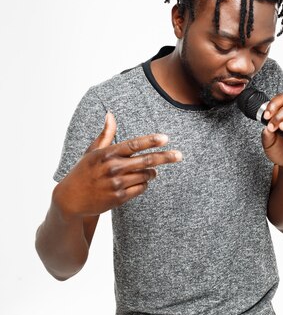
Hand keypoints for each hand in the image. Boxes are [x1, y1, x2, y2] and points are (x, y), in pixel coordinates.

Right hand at [53, 112, 182, 218]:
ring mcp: (116, 184)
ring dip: (152, 173)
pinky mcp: (119, 198)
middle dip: (165, 157)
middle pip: (146, 161)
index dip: (150, 141)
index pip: (133, 144)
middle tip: (179, 155)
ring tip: (151, 171)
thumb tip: (110, 115)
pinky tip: (140, 182)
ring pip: (146, 176)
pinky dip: (144, 184)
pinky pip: (141, 188)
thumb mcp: (92, 152)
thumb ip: (105, 135)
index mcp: (107, 153)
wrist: (71, 199)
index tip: (165, 138)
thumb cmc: (83, 172)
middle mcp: (113, 168)